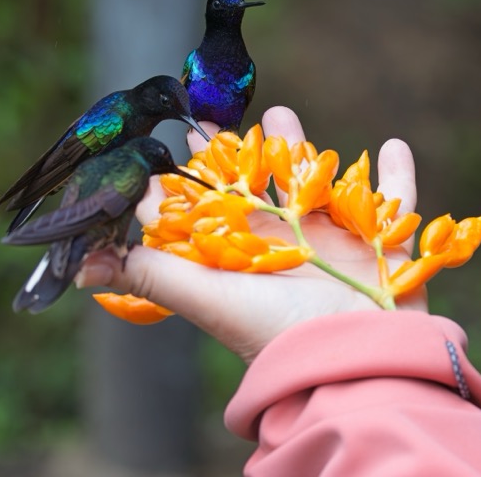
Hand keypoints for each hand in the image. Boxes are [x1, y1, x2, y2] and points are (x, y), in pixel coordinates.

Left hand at [76, 106, 426, 363]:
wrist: (345, 366)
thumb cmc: (270, 331)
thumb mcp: (203, 295)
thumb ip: (148, 272)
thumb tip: (82, 267)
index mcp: (247, 251)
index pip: (216, 204)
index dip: (195, 173)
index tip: (180, 141)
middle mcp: (288, 246)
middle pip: (265, 187)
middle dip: (249, 152)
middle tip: (231, 117)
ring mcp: (337, 244)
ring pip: (321, 184)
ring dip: (307, 150)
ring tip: (282, 114)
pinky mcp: (386, 248)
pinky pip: (398, 202)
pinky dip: (398, 177)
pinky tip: (394, 146)